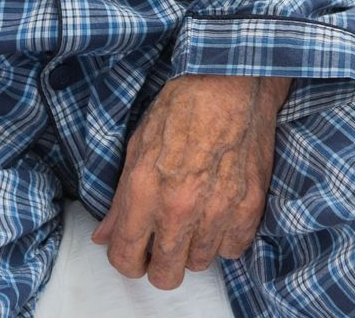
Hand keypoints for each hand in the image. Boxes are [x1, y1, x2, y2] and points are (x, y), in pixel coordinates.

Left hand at [92, 73, 292, 288]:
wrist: (230, 83)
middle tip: (164, 244)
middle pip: (165, 273)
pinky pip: (233, 248)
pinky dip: (225, 237)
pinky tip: (219, 214)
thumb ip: (120, 201)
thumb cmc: (182, 107)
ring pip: (200, 263)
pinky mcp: (249, 206)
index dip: (127, 261)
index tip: (134, 255)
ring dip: (194, 248)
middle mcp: (179, 207)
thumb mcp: (137, 147)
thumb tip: (105, 236)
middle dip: (159, 264)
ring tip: (195, 219)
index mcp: (144, 191)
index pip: (125, 256)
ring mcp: (217, 209)